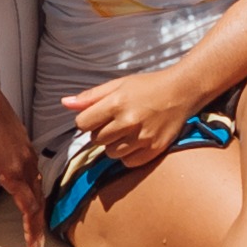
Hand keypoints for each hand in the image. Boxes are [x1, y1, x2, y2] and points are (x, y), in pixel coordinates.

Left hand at [0, 55, 49, 243]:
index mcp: (13, 170)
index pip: (29, 207)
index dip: (31, 229)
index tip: (33, 246)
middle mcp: (25, 161)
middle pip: (37, 198)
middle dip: (37, 221)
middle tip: (36, 242)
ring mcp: (26, 149)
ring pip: (37, 183)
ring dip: (36, 204)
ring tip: (33, 220)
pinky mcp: (23, 140)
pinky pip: (34, 169)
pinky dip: (33, 186)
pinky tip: (26, 188)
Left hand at [59, 53, 215, 173]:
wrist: (181, 92)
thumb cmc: (147, 87)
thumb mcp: (118, 84)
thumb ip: (90, 97)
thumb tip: (64, 103)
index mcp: (116, 103)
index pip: (82, 123)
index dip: (87, 121)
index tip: (98, 116)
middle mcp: (128, 122)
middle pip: (96, 140)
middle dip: (101, 132)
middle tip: (116, 122)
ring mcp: (142, 138)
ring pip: (110, 153)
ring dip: (114, 145)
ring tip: (127, 131)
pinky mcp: (154, 150)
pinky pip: (128, 162)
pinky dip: (128, 155)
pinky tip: (137, 141)